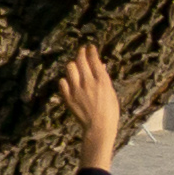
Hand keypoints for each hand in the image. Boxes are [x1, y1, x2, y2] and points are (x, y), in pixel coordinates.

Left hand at [60, 44, 122, 164]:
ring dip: (73, 65)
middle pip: (80, 60)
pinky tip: (70, 82)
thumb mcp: (111, 92)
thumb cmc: (109, 111)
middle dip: (81, 53)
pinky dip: (66, 80)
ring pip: (70, 68)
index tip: (90, 47)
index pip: (94, 59)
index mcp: (102, 81)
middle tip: (82, 51)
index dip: (91, 50)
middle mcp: (88, 82)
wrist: (99, 127)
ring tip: (76, 67)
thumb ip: (104, 78)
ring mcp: (76, 89)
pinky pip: (62, 82)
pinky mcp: (68, 97)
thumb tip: (100, 66)